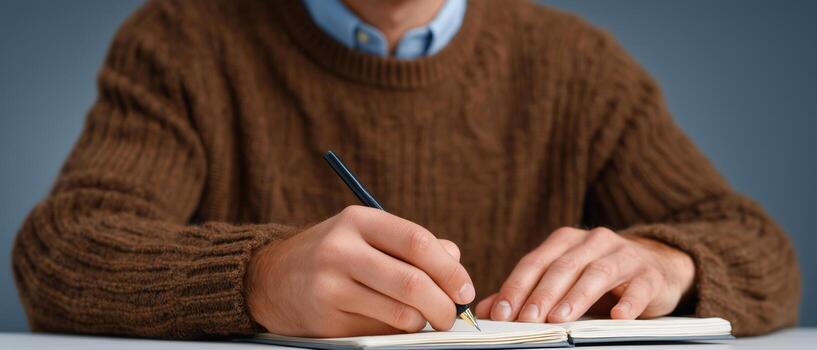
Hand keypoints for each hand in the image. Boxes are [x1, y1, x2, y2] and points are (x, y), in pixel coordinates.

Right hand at [246, 206, 473, 336]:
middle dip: (444, 305)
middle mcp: (342, 250)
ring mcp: (330, 286)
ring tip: (423, 319)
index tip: (466, 290)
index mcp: (359, 221)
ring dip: (422, 323)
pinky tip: (392, 324)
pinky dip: (397, 332)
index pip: (418, 242)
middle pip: (413, 282)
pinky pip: (379, 331)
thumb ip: (413, 244)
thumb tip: (455, 260)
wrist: (270, 278)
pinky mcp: (326, 319)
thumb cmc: (333, 255)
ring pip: (400, 313)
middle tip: (452, 315)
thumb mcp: (366, 235)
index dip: (451, 270)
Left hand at [475, 227, 694, 322]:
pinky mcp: (649, 274)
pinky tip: (618, 316)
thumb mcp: (563, 281)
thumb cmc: (601, 277)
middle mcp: (593, 241)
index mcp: (566, 241)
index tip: (501, 312)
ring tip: (560, 318)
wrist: (658, 265)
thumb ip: (527, 293)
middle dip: (542, 294)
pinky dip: (629, 302)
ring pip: (597, 273)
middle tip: (526, 319)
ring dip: (577, 296)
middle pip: (563, 267)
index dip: (516, 286)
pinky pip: (639, 288)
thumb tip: (488, 309)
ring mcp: (624, 255)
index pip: (535, 262)